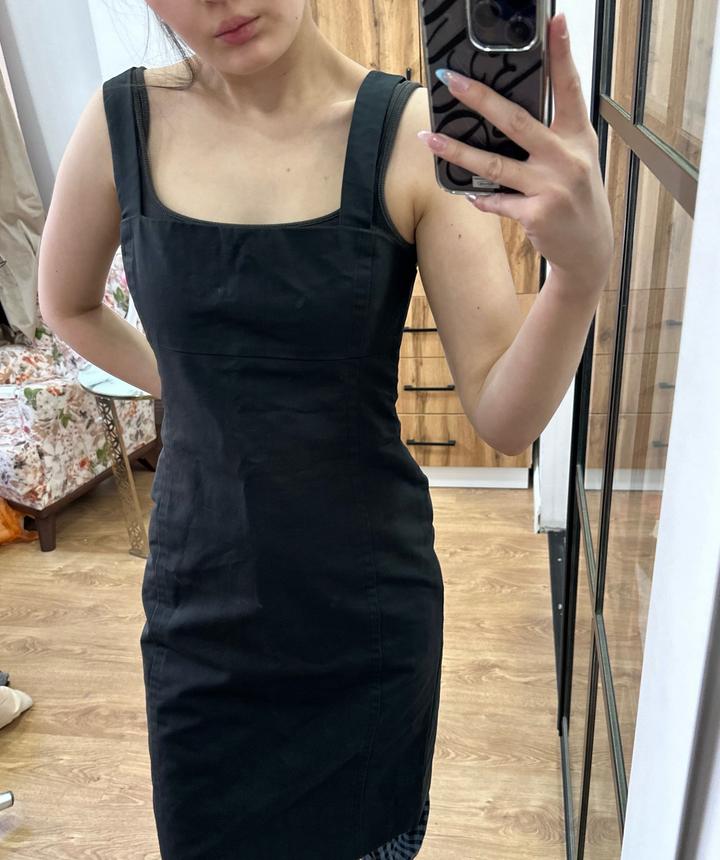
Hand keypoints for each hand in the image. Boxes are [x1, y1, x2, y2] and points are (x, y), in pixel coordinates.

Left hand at [418, 12, 613, 290]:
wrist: (588, 249)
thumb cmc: (575, 198)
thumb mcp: (574, 161)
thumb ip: (550, 137)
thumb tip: (504, 116)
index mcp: (577, 137)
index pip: (569, 88)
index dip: (562, 54)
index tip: (554, 22)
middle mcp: (566, 158)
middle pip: (516, 121)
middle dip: (479, 98)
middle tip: (450, 79)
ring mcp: (551, 187)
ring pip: (494, 164)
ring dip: (456, 151)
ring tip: (429, 137)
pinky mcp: (536, 214)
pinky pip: (495, 200)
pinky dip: (480, 197)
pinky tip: (468, 194)